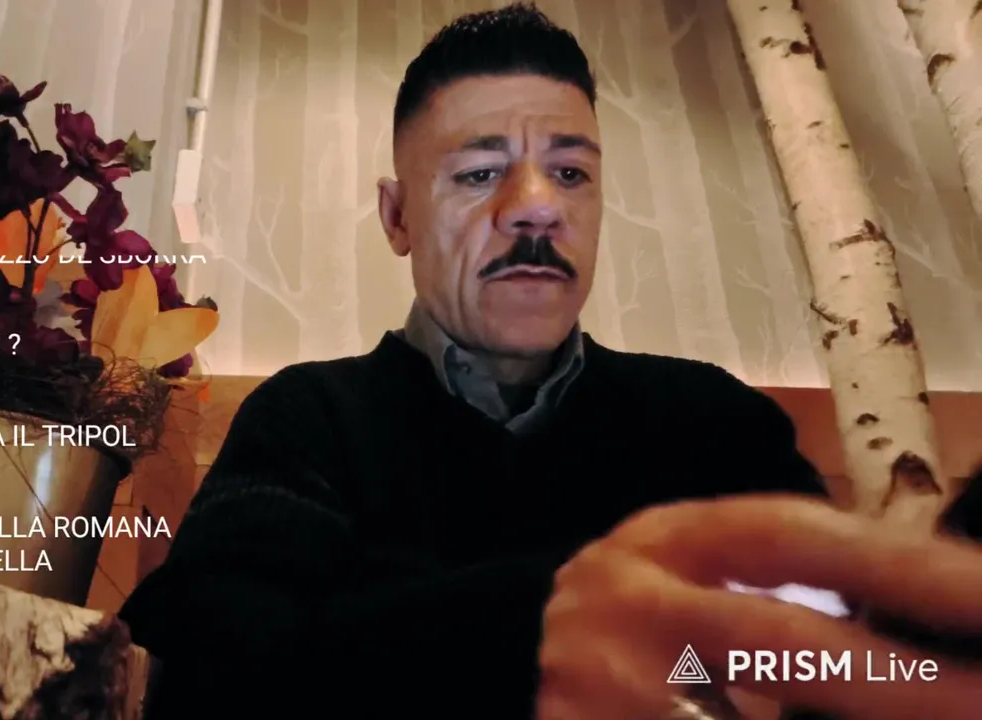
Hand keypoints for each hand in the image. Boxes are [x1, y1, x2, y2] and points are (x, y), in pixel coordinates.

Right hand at [534, 495, 981, 718]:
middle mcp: (634, 601)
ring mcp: (606, 683)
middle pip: (778, 639)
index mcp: (671, 538)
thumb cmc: (631, 607)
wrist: (501, 650)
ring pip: (743, 716)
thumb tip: (924, 607)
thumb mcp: (690, 565)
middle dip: (902, 683)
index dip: (900, 568)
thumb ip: (778, 574)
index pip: (793, 536)